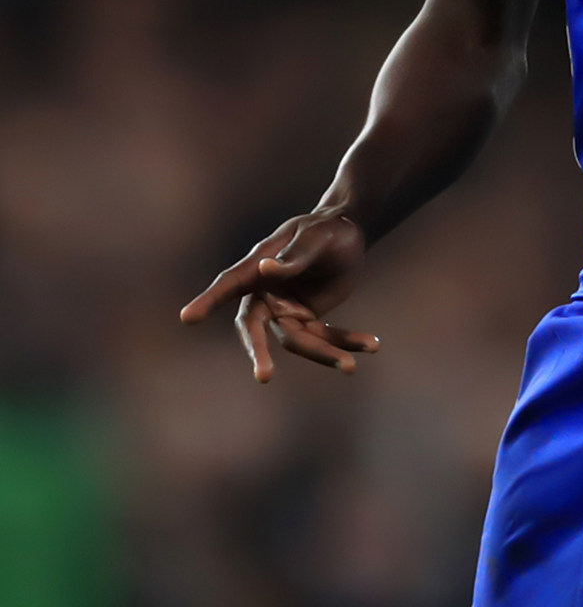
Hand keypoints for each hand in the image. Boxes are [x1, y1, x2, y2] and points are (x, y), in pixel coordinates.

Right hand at [180, 212, 377, 383]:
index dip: (209, 300)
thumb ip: (294, 257)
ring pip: (299, 340)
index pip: (230, 284)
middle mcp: (267, 293)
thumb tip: (267, 268)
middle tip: (264, 376)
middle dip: (259, 352)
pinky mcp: (309, 319)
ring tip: (352, 365)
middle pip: (255, 328)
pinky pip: (324, 337)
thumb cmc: (326, 229)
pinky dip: (346, 342)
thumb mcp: (315, 238)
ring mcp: (287, 310)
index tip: (187, 317)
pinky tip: (370, 345)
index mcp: (259, 266)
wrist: (348, 234)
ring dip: (326, 352)